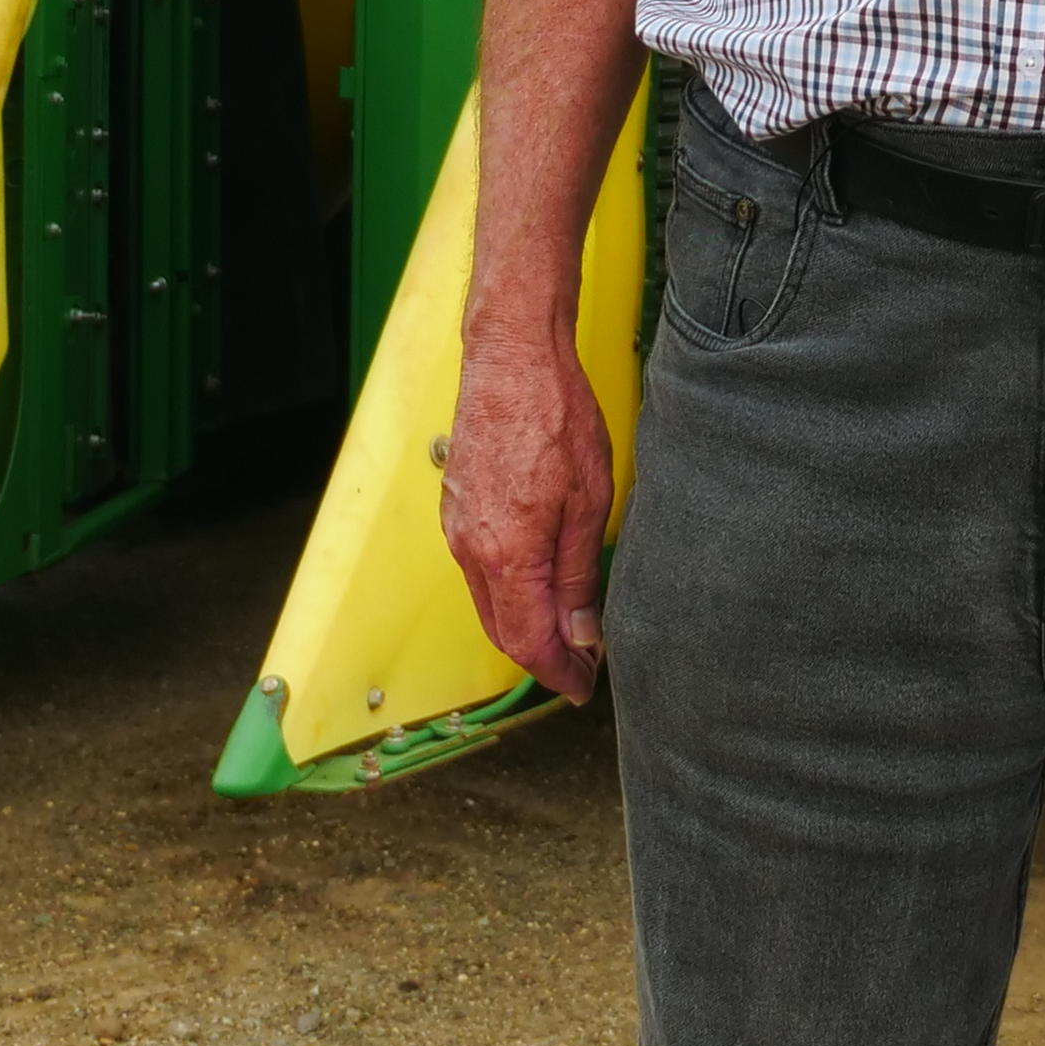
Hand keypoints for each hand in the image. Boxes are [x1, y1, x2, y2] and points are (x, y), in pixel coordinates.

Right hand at [443, 326, 617, 702]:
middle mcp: (471, 549)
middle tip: (582, 668)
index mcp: (506, 555)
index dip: (557, 672)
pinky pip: (480, 570)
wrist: (511, 358)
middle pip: (502, 629)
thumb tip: (581, 634)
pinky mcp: (457, 508)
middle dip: (541, 656)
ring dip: (524, 625)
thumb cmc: (554, 417)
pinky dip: (508, 592)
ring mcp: (457, 528)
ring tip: (567, 632)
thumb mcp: (588, 502)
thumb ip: (578, 574)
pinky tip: (538, 585)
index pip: (528, 640)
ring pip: (488, 601)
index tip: (583, 686)